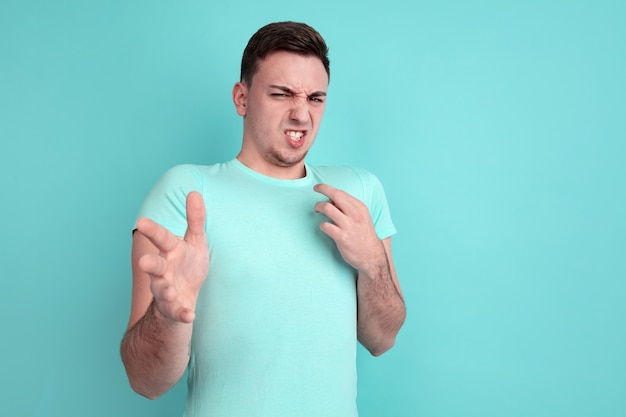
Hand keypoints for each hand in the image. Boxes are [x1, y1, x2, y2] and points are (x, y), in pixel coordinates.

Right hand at [135, 191, 208, 323]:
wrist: (183, 298)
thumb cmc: (188, 264)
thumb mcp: (195, 241)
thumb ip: (195, 219)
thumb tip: (195, 192)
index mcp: (170, 250)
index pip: (161, 238)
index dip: (152, 230)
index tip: (140, 222)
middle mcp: (164, 270)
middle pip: (155, 266)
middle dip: (150, 264)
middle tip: (143, 262)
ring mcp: (167, 290)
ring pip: (162, 291)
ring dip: (165, 291)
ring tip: (170, 292)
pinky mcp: (174, 309)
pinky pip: (177, 312)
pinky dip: (182, 314)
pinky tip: (190, 315)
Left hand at [313, 184, 384, 271]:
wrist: (372, 257)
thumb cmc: (364, 236)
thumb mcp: (362, 218)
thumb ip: (350, 209)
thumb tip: (332, 200)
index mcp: (360, 208)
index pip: (342, 192)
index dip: (328, 188)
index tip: (320, 187)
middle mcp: (355, 215)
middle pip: (335, 195)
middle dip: (322, 188)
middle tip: (315, 189)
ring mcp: (349, 226)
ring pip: (327, 208)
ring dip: (318, 207)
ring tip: (316, 210)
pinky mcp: (342, 238)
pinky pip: (325, 226)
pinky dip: (321, 225)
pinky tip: (324, 227)